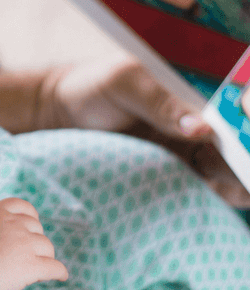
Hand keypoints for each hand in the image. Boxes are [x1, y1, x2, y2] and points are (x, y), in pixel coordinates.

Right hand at [0, 198, 67, 289]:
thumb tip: (1, 233)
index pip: (21, 206)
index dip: (30, 216)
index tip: (33, 225)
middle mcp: (12, 225)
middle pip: (37, 228)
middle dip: (35, 241)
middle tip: (30, 256)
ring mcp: (24, 244)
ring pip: (47, 248)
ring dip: (45, 257)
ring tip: (39, 269)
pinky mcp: (31, 265)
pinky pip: (55, 267)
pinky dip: (59, 272)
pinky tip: (61, 277)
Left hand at [41, 55, 249, 207]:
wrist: (59, 111)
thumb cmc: (92, 87)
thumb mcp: (124, 83)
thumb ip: (160, 103)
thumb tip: (201, 129)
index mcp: (192, 103)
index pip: (232, 123)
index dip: (244, 141)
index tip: (245, 156)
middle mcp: (195, 133)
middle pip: (233, 156)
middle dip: (242, 168)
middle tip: (244, 182)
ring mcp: (180, 158)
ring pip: (220, 179)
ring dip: (231, 187)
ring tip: (233, 193)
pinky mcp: (162, 179)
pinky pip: (191, 194)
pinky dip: (204, 202)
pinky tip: (207, 206)